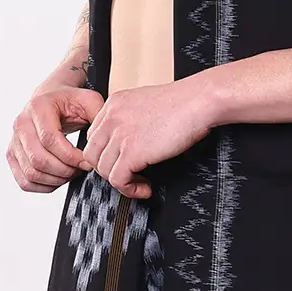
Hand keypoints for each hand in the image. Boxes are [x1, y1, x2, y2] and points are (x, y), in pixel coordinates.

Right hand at [6, 85, 104, 192]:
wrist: (51, 102)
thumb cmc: (71, 103)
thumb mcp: (89, 101)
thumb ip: (98, 115)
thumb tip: (100, 140)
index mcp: (38, 107)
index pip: (49, 139)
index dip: (71, 156)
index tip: (87, 162)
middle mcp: (21, 123)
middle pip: (38, 159)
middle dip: (65, 170)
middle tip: (80, 169)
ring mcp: (14, 141)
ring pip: (31, 173)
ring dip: (56, 180)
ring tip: (71, 173)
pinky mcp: (12, 156)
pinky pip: (25, 181)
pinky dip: (44, 186)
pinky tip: (59, 178)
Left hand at [78, 77, 216, 196]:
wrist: (199, 101)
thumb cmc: (183, 103)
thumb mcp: (146, 105)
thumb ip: (131, 120)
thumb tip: (132, 142)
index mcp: (114, 104)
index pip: (93, 136)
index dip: (106, 154)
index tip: (121, 163)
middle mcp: (112, 118)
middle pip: (92, 153)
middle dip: (108, 169)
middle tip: (128, 176)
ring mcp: (120, 134)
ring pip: (103, 169)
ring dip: (121, 182)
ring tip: (140, 183)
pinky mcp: (132, 151)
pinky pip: (118, 180)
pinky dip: (130, 189)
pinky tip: (145, 188)